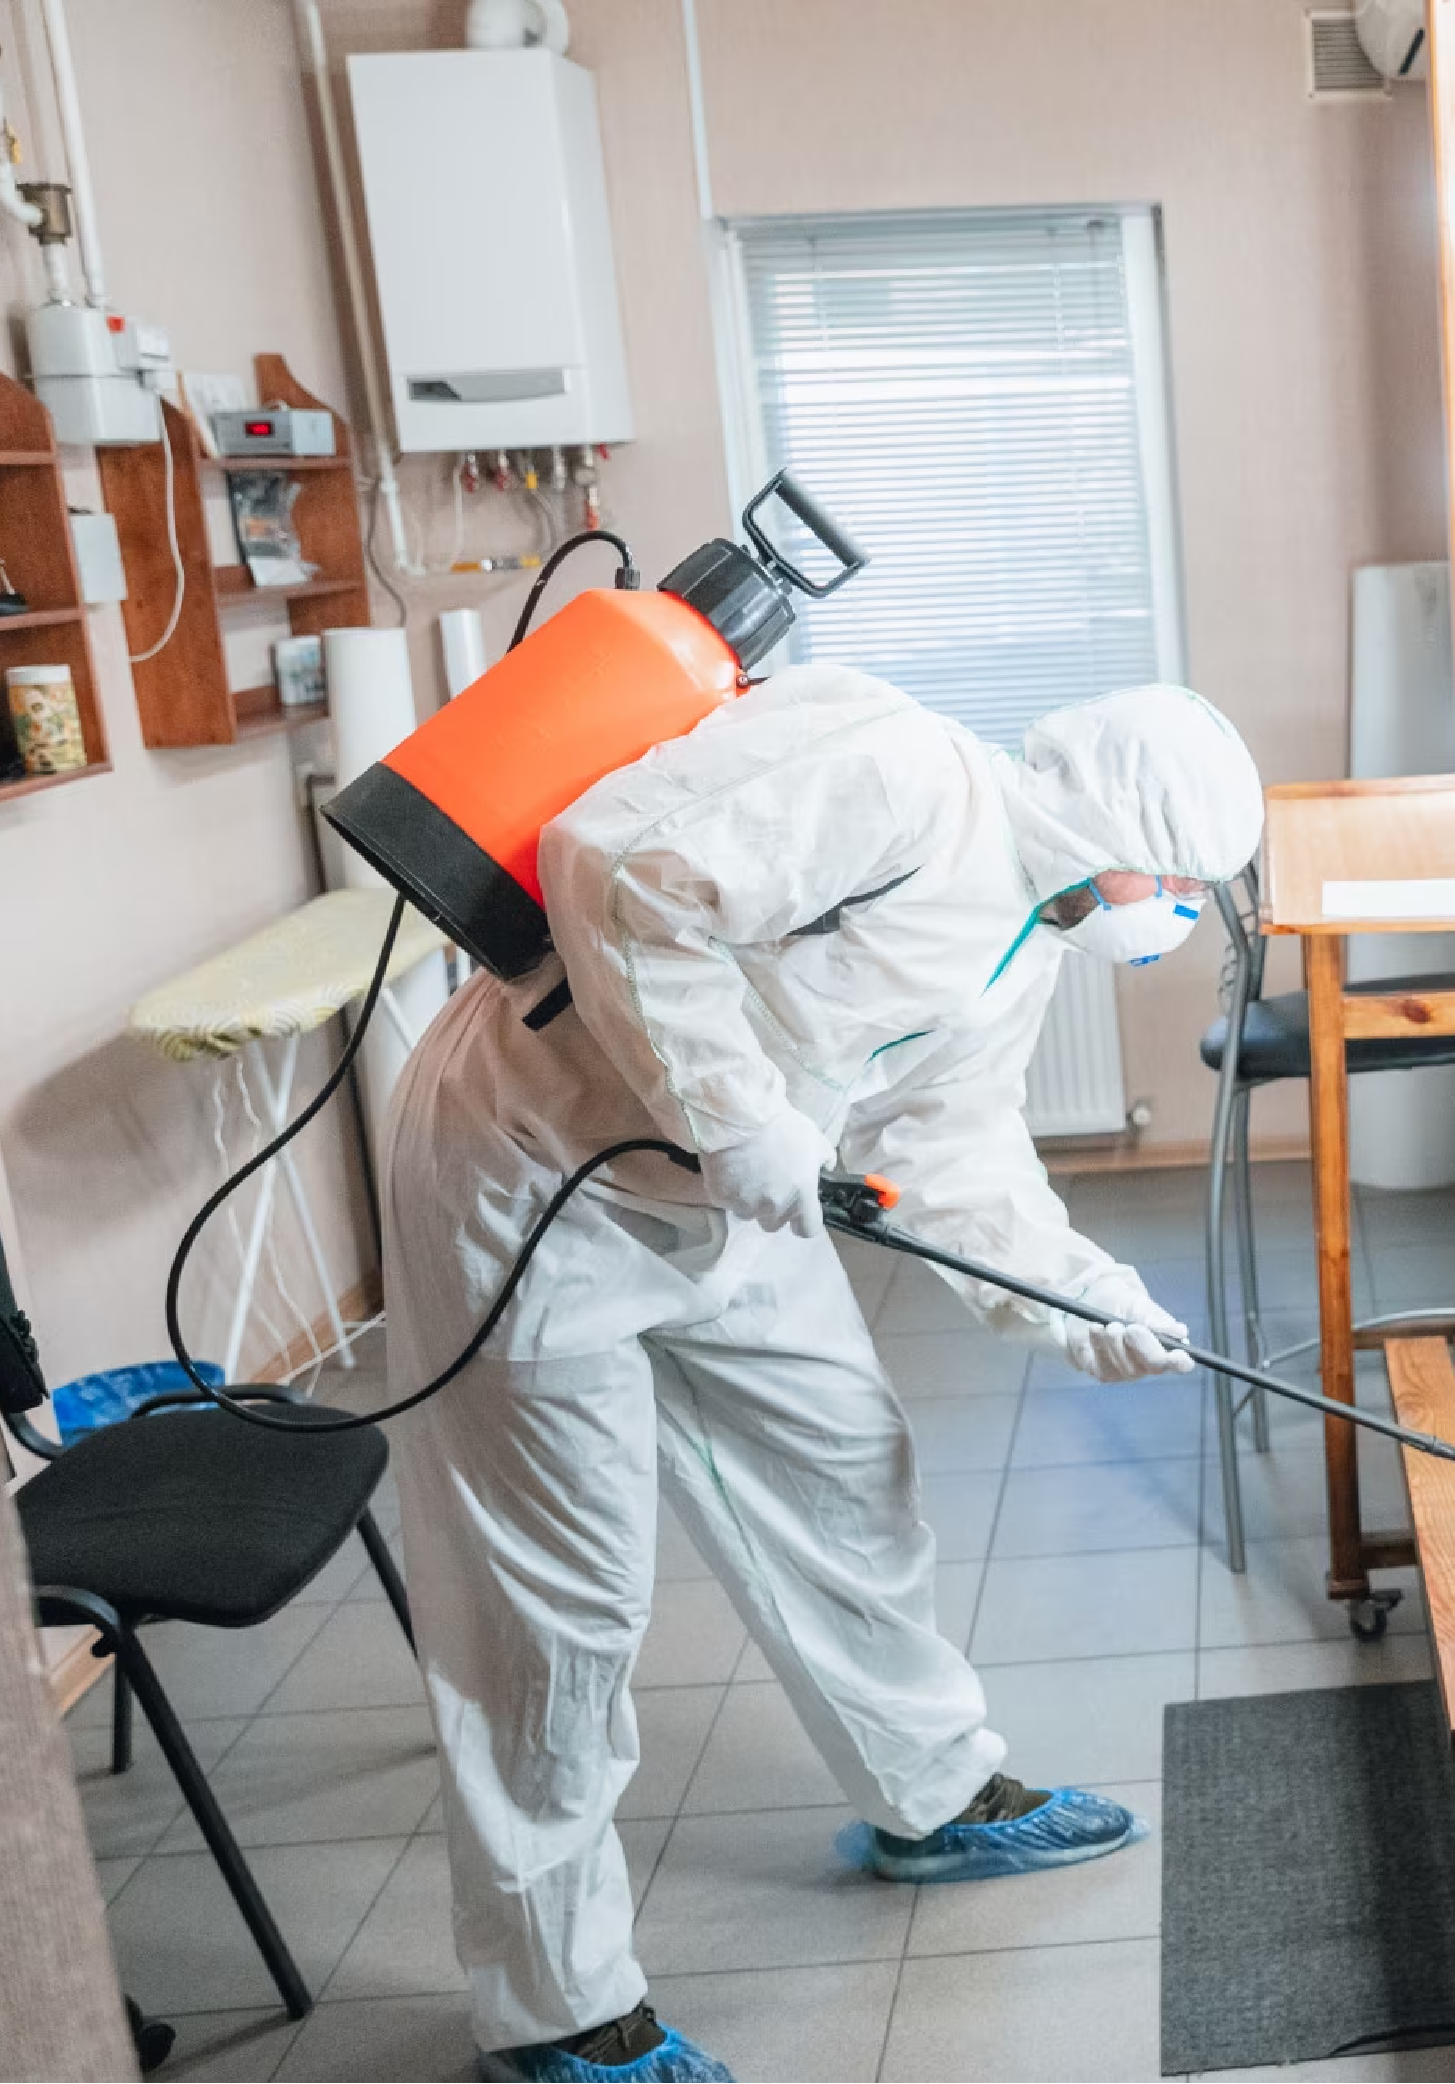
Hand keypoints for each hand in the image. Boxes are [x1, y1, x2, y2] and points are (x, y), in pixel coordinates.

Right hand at [699, 1109, 835, 1238]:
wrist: (741, 1115)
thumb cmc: (782, 1126)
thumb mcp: (815, 1139)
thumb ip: (824, 1160)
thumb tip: (825, 1168)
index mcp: (800, 1198)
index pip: (808, 1230)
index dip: (804, 1221)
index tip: (800, 1210)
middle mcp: (773, 1208)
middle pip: (774, 1223)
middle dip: (773, 1208)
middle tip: (769, 1183)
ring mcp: (744, 1206)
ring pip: (748, 1213)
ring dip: (749, 1200)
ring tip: (746, 1173)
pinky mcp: (720, 1198)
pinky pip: (726, 1201)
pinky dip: (728, 1189)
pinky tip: (729, 1168)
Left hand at [1061, 1271, 1193, 1382]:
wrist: (1090, 1300)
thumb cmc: (1122, 1303)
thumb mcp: (1139, 1304)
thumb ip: (1156, 1319)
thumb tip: (1179, 1332)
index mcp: (1165, 1347)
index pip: (1180, 1363)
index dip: (1180, 1362)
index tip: (1178, 1355)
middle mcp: (1148, 1364)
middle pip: (1153, 1366)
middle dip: (1142, 1346)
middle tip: (1130, 1328)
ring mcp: (1125, 1372)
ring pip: (1125, 1368)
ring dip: (1116, 1344)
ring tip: (1109, 1324)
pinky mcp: (1102, 1371)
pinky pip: (1102, 1366)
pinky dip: (1098, 1346)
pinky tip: (1095, 1329)